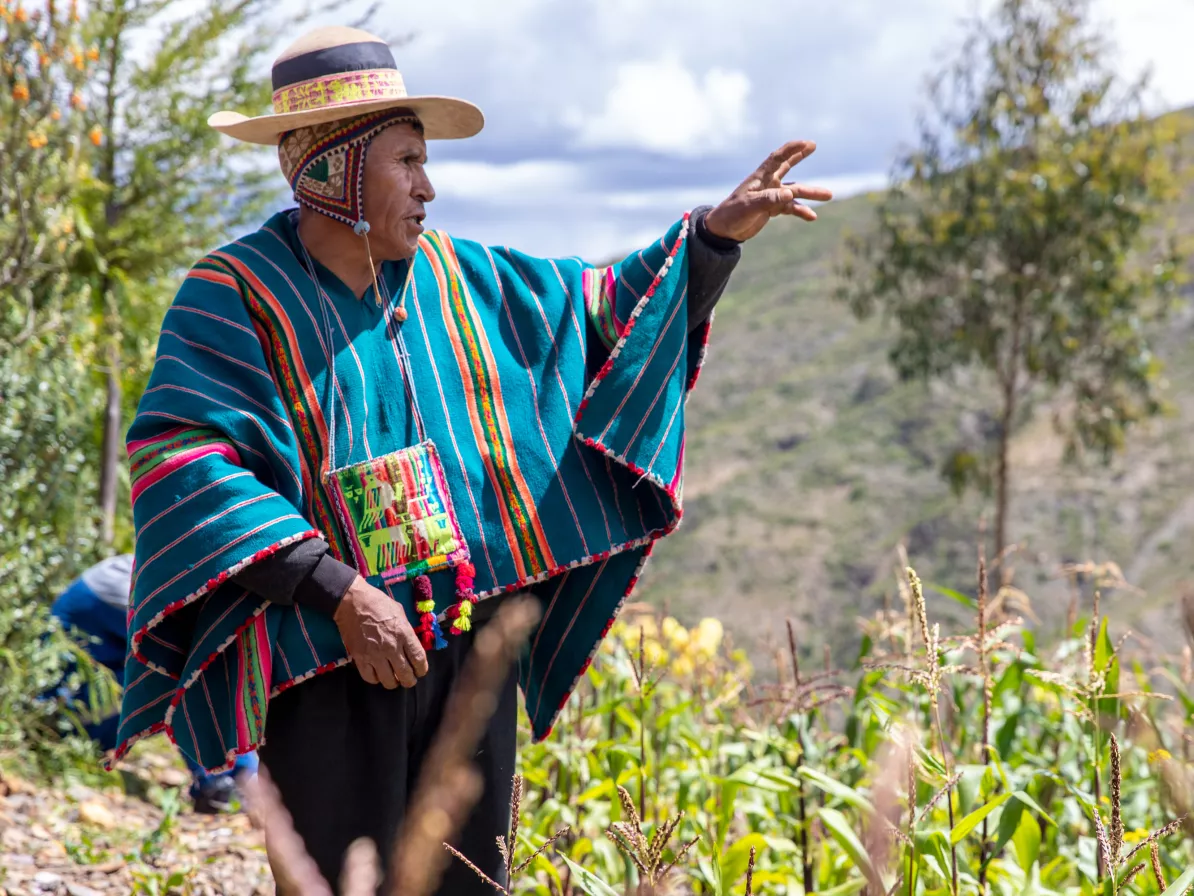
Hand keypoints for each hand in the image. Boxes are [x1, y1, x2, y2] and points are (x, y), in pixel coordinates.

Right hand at [333, 576, 428, 687]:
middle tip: (408, 679)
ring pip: (388, 681)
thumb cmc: (378, 603)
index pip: (419, 660)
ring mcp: (374, 654)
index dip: (422, 669)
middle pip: (406, 675)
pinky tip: (378, 674)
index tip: (420, 671)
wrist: (352, 602)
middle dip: (409, 680)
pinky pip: (370, 678)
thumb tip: (411, 646)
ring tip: (393, 678)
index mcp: (404, 634)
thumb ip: (407, 631)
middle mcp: (391, 647)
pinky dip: (376, 679)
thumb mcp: (400, 613)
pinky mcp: (360, 658)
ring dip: (393, 682)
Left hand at [703, 140, 833, 242]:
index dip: (791, 149)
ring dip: (811, 193)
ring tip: (828, 195)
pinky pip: (791, 208)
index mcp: (760, 177)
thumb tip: (790, 194)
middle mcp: (768, 183)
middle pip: (787, 166)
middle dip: (799, 156)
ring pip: (795, 191)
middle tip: (813, 146)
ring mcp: (771, 196)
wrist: (724, 230)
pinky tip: (812, 217)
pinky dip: (801, 211)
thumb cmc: (732, 214)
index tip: (807, 143)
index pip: (777, 158)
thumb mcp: (750, 206)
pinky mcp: (773, 208)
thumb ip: (769, 199)